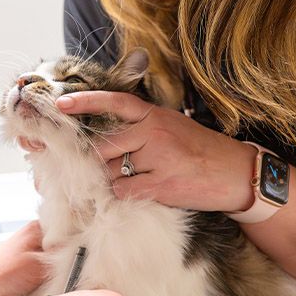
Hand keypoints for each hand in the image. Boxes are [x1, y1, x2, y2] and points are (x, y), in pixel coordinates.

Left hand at [55, 91, 254, 211]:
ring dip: (112, 179)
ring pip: (110, 171)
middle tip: (108, 167)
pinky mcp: (161, 184)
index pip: (114, 102)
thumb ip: (139, 126)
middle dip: (97, 160)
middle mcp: (154, 132)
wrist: (235, 174)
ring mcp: (158, 158)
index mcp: (154, 115)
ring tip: (135, 178)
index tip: (61, 104)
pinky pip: (123, 190)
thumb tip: (101, 138)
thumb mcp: (171, 125)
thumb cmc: (199, 150)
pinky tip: (141, 191)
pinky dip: (124, 194)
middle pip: (103, 146)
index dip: (85, 101)